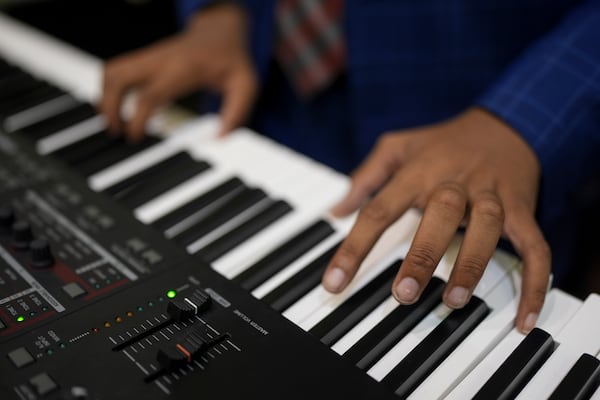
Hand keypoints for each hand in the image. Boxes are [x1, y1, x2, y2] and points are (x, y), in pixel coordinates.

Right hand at [99, 3, 257, 139]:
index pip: (149, 94)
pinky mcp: (146, 57)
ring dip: (105, 96)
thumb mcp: (246, 86)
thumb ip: (236, 113)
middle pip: (118, 77)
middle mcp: (161, 59)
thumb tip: (220, 138)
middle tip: (115, 131)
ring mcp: (150, 56)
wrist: (222, 31)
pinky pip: (117, 69)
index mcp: (183, 69)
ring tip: (112, 123)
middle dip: (109, 107)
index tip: (134, 137)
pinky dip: (110, 88)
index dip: (136, 118)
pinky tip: (117, 107)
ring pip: (112, 70)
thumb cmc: (232, 59)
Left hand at [322, 107, 549, 332]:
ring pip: (487, 226)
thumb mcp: (397, 146)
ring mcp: (491, 195)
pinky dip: (535, 280)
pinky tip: (525, 317)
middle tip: (404, 294)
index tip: (334, 283)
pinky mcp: (522, 209)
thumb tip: (336, 209)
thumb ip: (365, 177)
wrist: (505, 125)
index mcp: (418, 171)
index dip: (354, 247)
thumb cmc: (442, 143)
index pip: (379, 210)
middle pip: (438, 213)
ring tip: (454, 301)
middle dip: (422, 255)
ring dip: (472, 263)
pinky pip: (534, 244)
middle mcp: (454, 182)